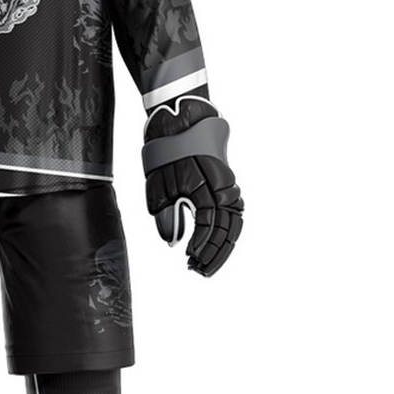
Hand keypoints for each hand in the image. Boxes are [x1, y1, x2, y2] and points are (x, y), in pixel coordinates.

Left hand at [143, 98, 242, 276]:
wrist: (181, 121)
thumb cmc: (166, 152)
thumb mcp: (158, 185)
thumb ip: (166, 214)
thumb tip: (172, 240)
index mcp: (208, 189)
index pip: (209, 228)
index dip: (201, 247)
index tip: (189, 260)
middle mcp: (224, 189)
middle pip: (227, 231)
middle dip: (214, 254)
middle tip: (198, 271)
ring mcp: (228, 185)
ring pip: (235, 224)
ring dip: (223, 246)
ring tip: (207, 264)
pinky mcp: (226, 183)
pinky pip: (234, 212)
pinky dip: (230, 230)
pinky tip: (218, 244)